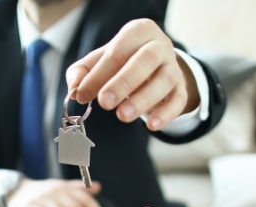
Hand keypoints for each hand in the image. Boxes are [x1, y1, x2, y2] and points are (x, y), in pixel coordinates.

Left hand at [65, 19, 198, 131]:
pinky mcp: (181, 89)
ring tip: (123, 116)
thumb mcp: (98, 62)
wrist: (154, 67)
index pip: (117, 51)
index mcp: (137, 32)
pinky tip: (152, 125)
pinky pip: (178, 100)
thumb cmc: (121, 63)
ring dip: (143, 99)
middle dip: (123, 82)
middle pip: (146, 59)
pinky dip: (166, 114)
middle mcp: (159, 46)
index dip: (98, 74)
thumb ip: (82, 72)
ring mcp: (173, 67)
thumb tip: (75, 88)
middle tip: (105, 102)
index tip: (82, 95)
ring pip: (164, 80)